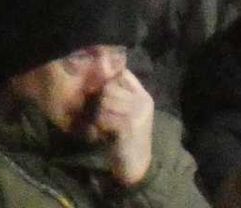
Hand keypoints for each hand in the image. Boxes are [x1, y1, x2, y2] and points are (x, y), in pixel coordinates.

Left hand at [88, 68, 156, 187]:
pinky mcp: (129, 125)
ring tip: (101, 125)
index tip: (97, 93)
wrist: (137, 165)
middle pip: (110, 87)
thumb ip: (118, 97)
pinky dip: (98, 126)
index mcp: (143, 95)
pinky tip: (101, 133)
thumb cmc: (127, 139)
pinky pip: (104, 117)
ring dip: (97, 114)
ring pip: (105, 101)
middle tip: (98, 115)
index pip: (123, 74)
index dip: (107, 80)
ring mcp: (137, 112)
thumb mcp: (127, 114)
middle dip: (99, 101)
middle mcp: (142, 100)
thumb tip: (99, 79)